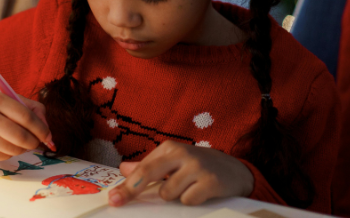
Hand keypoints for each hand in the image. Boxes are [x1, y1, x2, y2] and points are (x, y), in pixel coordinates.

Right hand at [0, 92, 51, 160]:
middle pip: (22, 137)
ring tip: (18, 141)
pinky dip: (9, 152)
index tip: (48, 135)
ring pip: (14, 150)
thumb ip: (30, 108)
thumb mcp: (5, 98)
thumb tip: (48, 130)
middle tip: (36, 141)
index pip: (26, 117)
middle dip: (34, 142)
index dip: (42, 128)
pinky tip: (3, 144)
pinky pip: (3, 157)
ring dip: (22, 148)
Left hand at [108, 141, 253, 206]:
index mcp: (168, 148)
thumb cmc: (198, 166)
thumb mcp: (173, 161)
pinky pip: (188, 200)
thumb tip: (123, 169)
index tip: (113, 198)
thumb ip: (148, 166)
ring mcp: (196, 167)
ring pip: (168, 193)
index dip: (125, 184)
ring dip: (174, 196)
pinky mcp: (210, 181)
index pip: (141, 168)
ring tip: (186, 189)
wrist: (235, 170)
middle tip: (118, 201)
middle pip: (148, 174)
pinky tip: (199, 192)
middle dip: (131, 190)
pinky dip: (191, 201)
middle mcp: (181, 153)